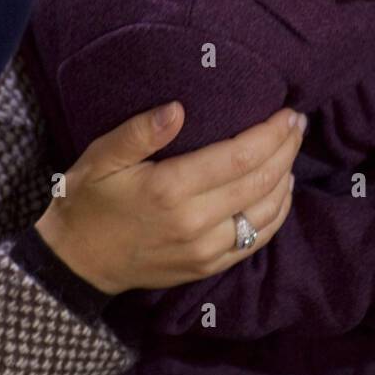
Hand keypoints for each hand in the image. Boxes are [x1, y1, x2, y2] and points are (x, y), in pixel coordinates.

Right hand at [35, 101, 303, 293]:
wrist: (76, 261)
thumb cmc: (87, 200)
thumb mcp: (101, 157)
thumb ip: (140, 131)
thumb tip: (178, 108)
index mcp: (171, 189)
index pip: (241, 156)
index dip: (272, 133)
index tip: (289, 113)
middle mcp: (195, 222)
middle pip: (261, 181)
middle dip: (287, 148)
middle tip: (298, 123)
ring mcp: (205, 249)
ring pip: (266, 212)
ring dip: (287, 178)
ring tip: (293, 149)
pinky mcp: (208, 267)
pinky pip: (256, 240)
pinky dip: (277, 213)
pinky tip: (281, 189)